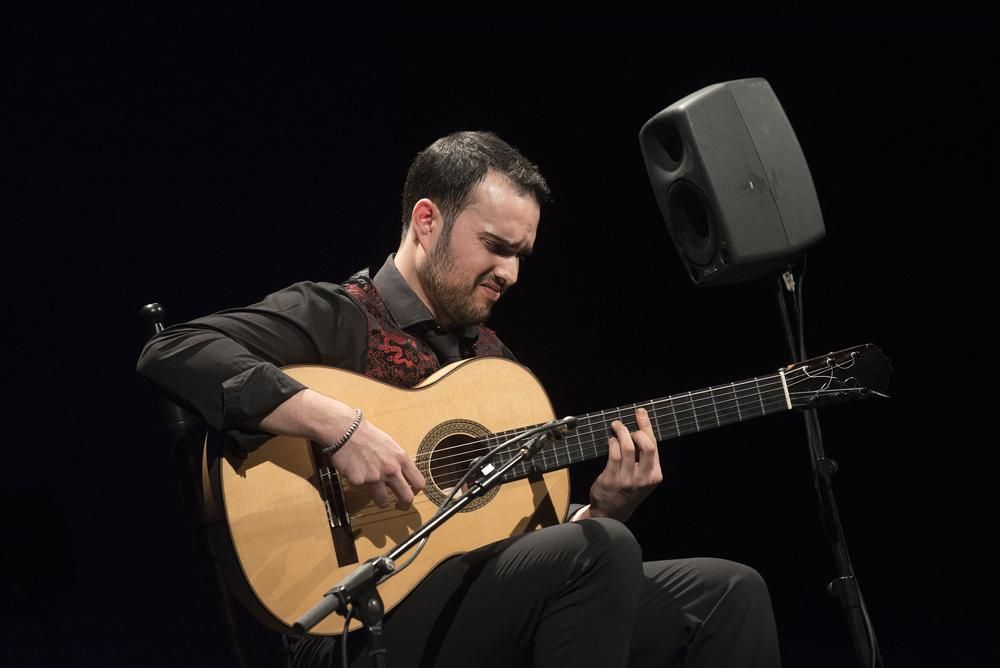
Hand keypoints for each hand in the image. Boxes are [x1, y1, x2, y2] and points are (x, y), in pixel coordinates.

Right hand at [330, 419, 425, 507]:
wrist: (345, 431)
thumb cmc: (367, 435)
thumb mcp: (390, 444)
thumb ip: (398, 460)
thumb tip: (405, 472)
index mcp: (401, 459)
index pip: (419, 483)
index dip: (416, 491)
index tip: (410, 492)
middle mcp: (391, 470)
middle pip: (407, 497)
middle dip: (404, 504)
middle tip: (399, 505)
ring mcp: (376, 477)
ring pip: (384, 502)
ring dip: (381, 501)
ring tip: (377, 495)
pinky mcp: (359, 482)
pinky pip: (361, 490)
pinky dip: (359, 485)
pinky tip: (355, 474)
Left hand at [587, 407, 661, 521]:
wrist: (612, 513)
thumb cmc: (628, 490)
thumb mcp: (643, 478)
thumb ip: (645, 459)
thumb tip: (640, 429)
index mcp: (655, 475)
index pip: (653, 446)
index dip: (646, 426)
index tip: (640, 413)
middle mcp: (643, 478)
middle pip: (645, 445)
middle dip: (637, 429)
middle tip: (627, 425)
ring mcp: (627, 479)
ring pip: (627, 447)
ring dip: (621, 432)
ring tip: (616, 426)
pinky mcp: (611, 479)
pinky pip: (613, 454)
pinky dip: (612, 443)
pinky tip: (611, 440)